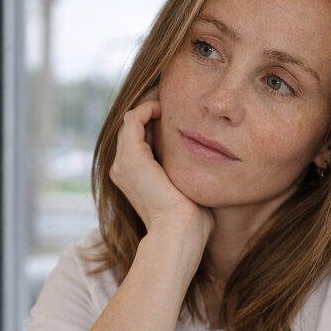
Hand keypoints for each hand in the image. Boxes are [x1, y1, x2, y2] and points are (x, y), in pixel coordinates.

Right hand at [109, 92, 212, 244]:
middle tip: (172, 98)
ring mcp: (123, 163)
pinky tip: (165, 107)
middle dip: (151, 110)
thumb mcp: (186, 190)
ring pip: (131, 120)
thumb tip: (207, 163)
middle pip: (132, 128)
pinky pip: (133, 119)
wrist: (179, 232)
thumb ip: (187, 174)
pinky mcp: (131, 157)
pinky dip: (148, 108)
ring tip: (168, 97)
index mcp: (134, 178)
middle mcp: (122, 169)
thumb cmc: (190, 221)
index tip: (177, 113)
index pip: (139, 140)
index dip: (154, 123)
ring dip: (149, 105)